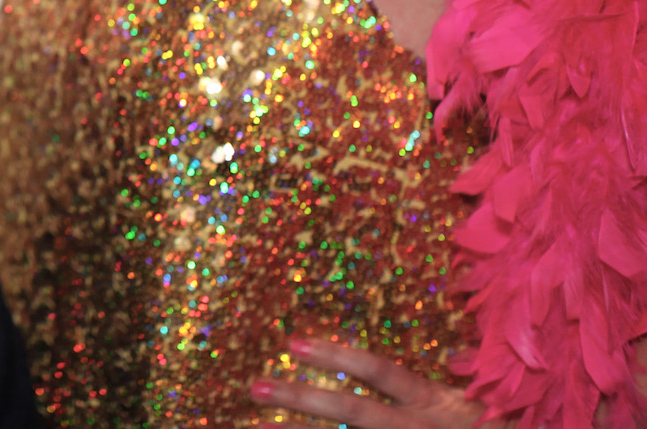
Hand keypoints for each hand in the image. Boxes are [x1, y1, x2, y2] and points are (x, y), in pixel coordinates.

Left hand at [249, 337, 487, 428]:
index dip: (338, 355)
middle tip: (254, 386)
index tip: (293, 342)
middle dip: (302, 398)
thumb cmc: (508, 425)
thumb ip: (457, 377)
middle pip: (353, 411)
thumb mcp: (486, 401)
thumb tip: (445, 356)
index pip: (380, 372)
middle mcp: (420, 427)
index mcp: (437, 403)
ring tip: (254, 426)